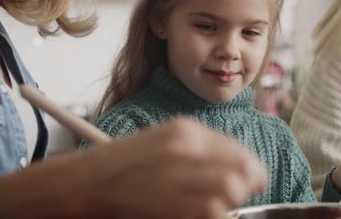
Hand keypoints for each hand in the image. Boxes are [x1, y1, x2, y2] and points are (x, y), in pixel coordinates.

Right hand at [87, 117, 267, 218]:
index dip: (252, 169)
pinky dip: (215, 215)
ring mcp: (178, 176)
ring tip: (218, 205)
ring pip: (230, 191)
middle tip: (240, 193)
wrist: (85, 182)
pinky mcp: (173, 205)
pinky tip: (202, 212)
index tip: (255, 179)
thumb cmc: (123, 164)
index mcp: (187, 131)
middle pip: (242, 170)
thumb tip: (239, 167)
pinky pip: (213, 213)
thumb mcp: (165, 140)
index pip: (240, 150)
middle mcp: (185, 149)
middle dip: (247, 184)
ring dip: (231, 202)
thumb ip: (203, 149)